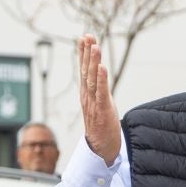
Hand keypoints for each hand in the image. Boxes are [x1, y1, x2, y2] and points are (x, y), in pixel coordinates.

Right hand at [78, 35, 119, 163]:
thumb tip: (98, 76)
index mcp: (86, 94)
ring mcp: (93, 104)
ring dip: (93, 62)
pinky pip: (101, 93)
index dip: (83, 53)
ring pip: (92, 79)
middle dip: (86, 53)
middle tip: (87, 36)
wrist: (101, 150)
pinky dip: (101, 80)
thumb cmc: (102, 126)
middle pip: (86, 71)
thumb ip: (97, 90)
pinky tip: (101, 67)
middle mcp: (87, 96)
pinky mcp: (102, 111)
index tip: (84, 37)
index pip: (83, 70)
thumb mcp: (99, 104)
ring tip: (95, 46)